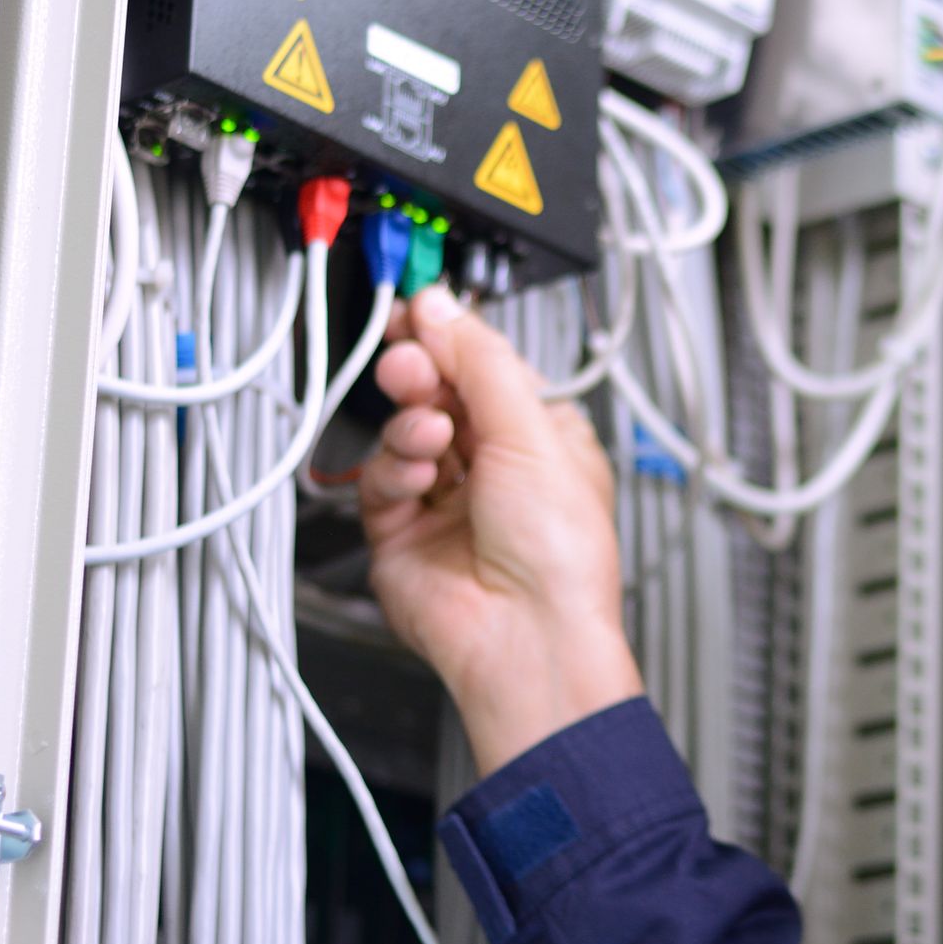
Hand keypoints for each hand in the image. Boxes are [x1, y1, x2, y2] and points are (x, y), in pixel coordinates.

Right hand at [360, 287, 642, 775]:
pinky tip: (418, 474)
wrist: (526, 636)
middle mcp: (496, 469)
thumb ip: (481, 361)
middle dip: (423, 374)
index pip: (488, 372)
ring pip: (407, 433)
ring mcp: (447, 502)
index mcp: (543, 440)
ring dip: (412, 423)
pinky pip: (382, 481)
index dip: (454, 342)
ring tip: (429, 432)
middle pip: (441, 397)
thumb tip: (442, 307)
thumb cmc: (560, 555)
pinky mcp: (402, 534)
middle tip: (410, 362)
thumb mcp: (532, 431)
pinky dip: (394, 469)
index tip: (420, 314)